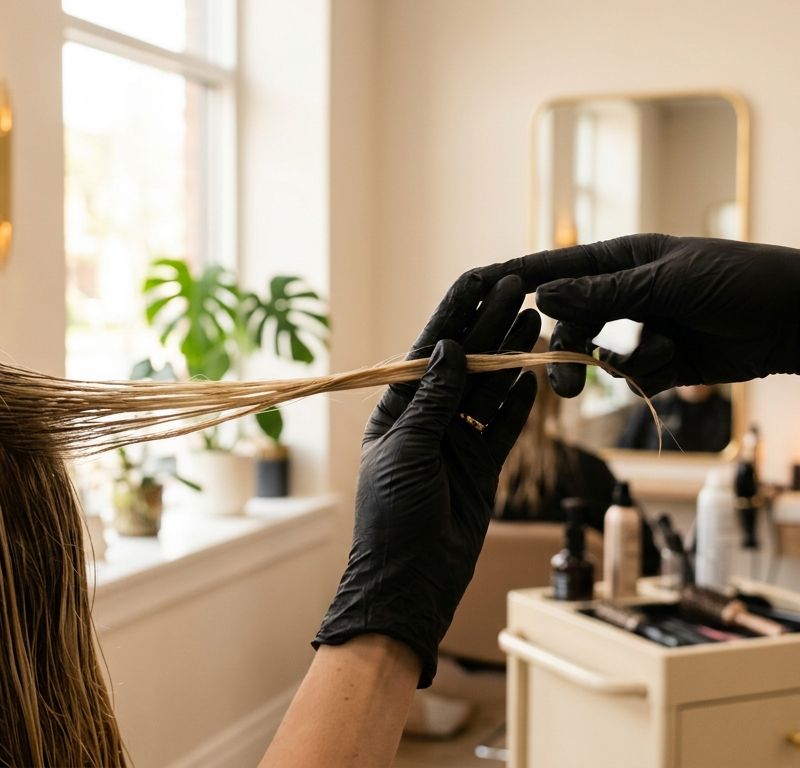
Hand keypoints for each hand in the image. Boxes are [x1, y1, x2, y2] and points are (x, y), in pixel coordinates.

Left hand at [313, 275, 540, 686]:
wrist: (412, 580)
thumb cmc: (393, 515)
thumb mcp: (407, 449)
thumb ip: (433, 400)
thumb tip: (448, 347)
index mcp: (397, 410)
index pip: (427, 353)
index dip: (452, 317)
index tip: (477, 282)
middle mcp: (427, 419)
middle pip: (462, 364)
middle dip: (487, 328)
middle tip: (516, 291)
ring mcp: (456, 441)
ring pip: (487, 390)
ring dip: (508, 358)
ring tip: (532, 321)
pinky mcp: (481, 465)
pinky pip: (503, 426)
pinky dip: (518, 403)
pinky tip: (532, 375)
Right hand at [476, 234, 799, 396]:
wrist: (798, 319)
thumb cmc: (738, 281)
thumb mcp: (666, 283)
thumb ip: (603, 293)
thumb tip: (542, 295)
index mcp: (622, 259)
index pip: (556, 268)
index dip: (515, 278)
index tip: (475, 287)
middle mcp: (625, 292)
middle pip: (568, 322)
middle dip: (563, 351)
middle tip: (564, 384)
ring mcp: (643, 326)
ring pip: (594, 353)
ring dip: (603, 368)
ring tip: (617, 377)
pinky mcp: (662, 360)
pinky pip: (631, 373)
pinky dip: (645, 374)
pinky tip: (673, 366)